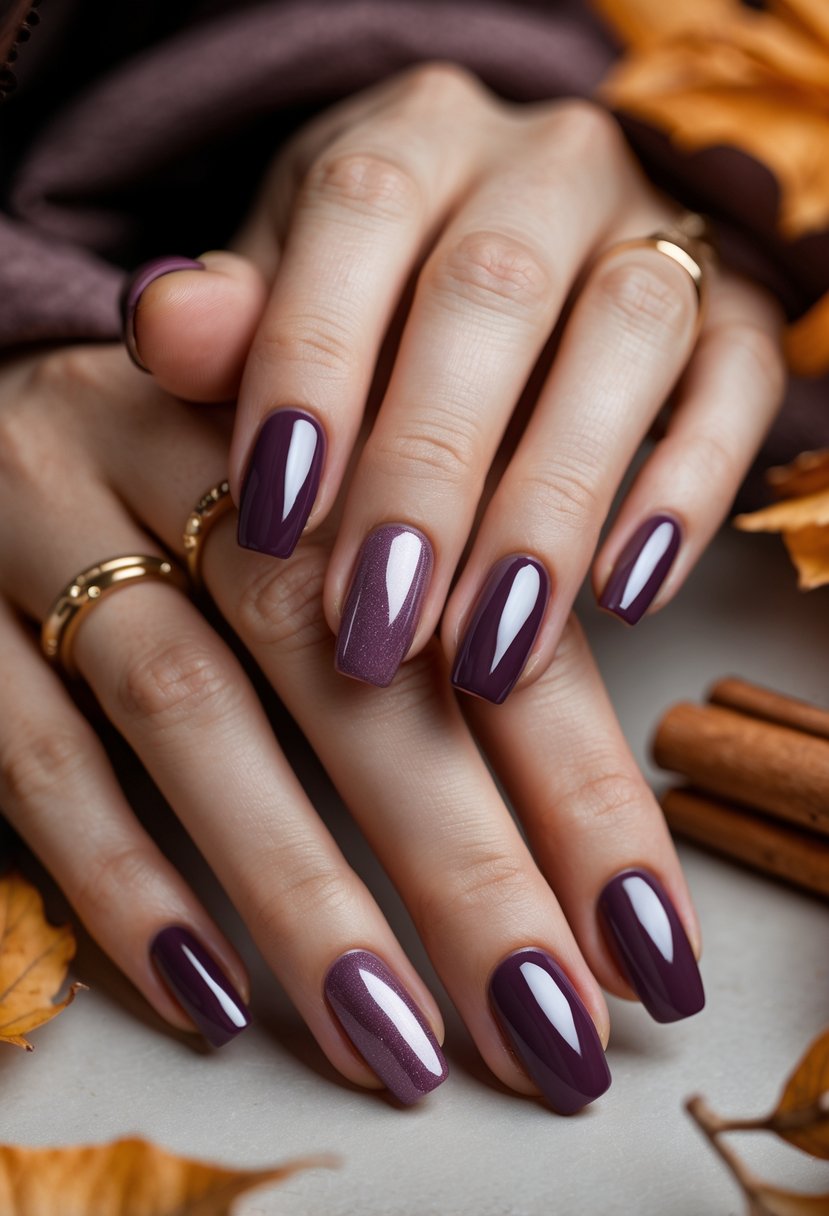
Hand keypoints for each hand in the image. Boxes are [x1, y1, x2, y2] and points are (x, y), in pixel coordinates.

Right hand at [1, 341, 700, 1112]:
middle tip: (547, 1021)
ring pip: (190, 710)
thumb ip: (448, 592)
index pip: (474, 600)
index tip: (641, 931)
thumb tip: (594, 820)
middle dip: (459, 860)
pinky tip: (210, 995)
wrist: (2, 414)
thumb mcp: (333, 489)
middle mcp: (181, 447)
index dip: (572, 773)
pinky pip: (32, 750)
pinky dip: (123, 876)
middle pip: (343, 660)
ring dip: (299, 887)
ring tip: (394, 1040)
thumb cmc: (202, 463)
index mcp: (322, 416)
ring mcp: (51, 523)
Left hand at [125, 62, 784, 699]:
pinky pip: (739, 388)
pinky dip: (687, 492)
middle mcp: (547, 165)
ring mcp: (657, 230)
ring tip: (491, 645)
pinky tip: (624, 593)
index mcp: (416, 135)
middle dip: (427, 473)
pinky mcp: (740, 312)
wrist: (532, 251)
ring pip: (628, 340)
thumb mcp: (293, 292)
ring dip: (553, 504)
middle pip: (493, 294)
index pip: (360, 212)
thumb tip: (164, 325)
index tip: (273, 517)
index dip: (314, 360)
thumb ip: (235, 320)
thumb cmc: (384, 292)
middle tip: (377, 625)